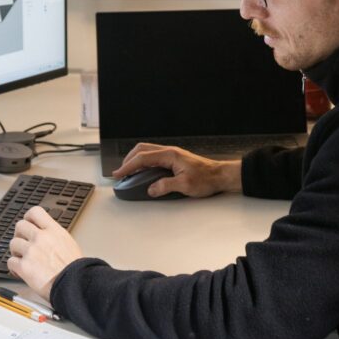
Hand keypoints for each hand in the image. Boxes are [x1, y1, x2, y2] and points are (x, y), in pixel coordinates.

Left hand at [8, 206, 82, 302]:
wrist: (75, 285)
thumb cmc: (75, 269)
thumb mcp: (69, 243)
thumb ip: (54, 236)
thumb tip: (46, 235)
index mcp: (54, 231)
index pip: (35, 212)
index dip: (28, 217)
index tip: (28, 224)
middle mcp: (41, 238)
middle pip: (20, 225)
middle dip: (20, 235)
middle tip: (23, 243)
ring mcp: (31, 251)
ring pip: (13, 243)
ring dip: (16, 252)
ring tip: (22, 259)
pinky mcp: (24, 266)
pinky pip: (10, 262)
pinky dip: (13, 267)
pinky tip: (19, 271)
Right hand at [111, 143, 241, 197]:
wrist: (220, 175)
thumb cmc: (206, 179)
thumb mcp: (185, 185)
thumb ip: (166, 186)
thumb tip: (151, 189)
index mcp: (170, 155)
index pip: (143, 158)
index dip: (128, 166)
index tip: (118, 174)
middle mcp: (169, 151)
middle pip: (142, 149)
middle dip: (128, 160)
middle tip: (121, 172)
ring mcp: (172, 154)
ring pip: (147, 151)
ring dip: (135, 160)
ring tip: (128, 172)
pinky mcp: (174, 159)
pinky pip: (154, 156)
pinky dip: (144, 162)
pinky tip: (143, 171)